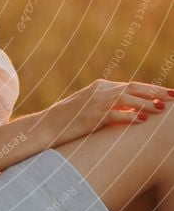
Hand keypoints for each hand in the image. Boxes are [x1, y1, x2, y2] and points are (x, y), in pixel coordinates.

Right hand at [44, 78, 173, 145]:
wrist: (48, 125)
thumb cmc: (71, 119)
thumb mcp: (92, 107)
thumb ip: (112, 106)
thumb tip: (134, 111)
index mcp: (101, 86)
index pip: (132, 85)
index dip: (152, 89)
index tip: (168, 93)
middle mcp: (100, 91)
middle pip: (133, 88)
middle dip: (155, 92)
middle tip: (173, 97)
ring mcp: (95, 103)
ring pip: (126, 99)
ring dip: (146, 103)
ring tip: (161, 108)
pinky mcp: (92, 117)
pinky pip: (115, 115)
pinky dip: (130, 116)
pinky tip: (142, 120)